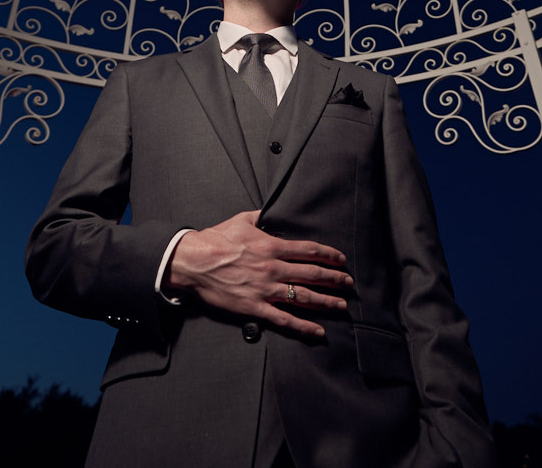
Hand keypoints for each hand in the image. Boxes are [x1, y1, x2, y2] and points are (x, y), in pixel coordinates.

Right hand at [165, 210, 351, 336]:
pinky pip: (284, 319)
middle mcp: (272, 269)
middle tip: (348, 283)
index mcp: (271, 247)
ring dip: (326, 302)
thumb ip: (259, 216)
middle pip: (312, 274)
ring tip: (341, 306)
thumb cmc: (215, 240)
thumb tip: (270, 211)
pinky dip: (303, 326)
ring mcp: (265, 290)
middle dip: (334, 279)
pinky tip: (318, 331)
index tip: (341, 260)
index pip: (308, 250)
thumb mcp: (240, 220)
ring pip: (303, 297)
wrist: (193, 262)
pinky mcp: (254, 307)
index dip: (329, 255)